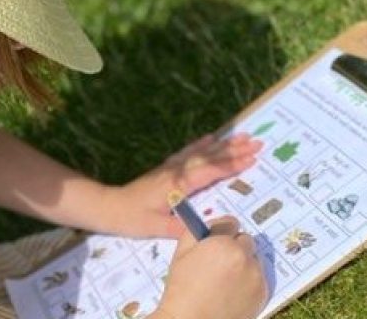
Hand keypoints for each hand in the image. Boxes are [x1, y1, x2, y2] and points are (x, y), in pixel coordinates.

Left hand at [102, 132, 262, 237]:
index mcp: (177, 184)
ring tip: (243, 136)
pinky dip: (202, 144)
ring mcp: (171, 167)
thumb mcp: (156, 228)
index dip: (232, 165)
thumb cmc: (132, 218)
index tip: (253, 158)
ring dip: (224, 144)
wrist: (108, 206)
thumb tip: (208, 230)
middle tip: (258, 143)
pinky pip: (188, 151)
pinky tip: (212, 138)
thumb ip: (181, 228)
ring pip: (202, 151)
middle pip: (210, 157)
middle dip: (235, 150)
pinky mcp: (166, 168)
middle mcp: (176, 171)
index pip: (209, 171)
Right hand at [154, 217, 269, 318]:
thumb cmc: (182, 288)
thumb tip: (216, 221)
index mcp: (225, 244)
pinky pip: (259, 278)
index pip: (232, 224)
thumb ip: (199, 230)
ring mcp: (257, 277)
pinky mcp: (263, 293)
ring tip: (225, 281)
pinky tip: (233, 292)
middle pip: (246, 241)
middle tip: (219, 264)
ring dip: (244, 264)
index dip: (222, 234)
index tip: (216, 243)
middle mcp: (245, 258)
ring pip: (254, 260)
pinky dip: (249, 282)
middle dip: (235, 248)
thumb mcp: (182, 252)